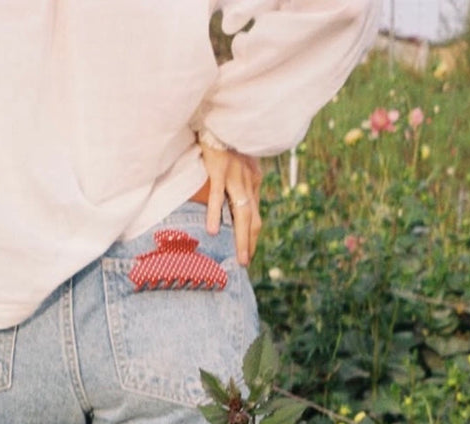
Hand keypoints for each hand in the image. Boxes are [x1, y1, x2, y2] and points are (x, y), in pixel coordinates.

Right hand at [199, 144, 261, 265]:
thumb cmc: (225, 136)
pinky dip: (216, 214)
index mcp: (252, 180)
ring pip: (240, 213)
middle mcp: (248, 180)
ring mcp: (234, 176)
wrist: (221, 113)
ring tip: (240, 258)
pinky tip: (214, 231)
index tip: (249, 252)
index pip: (255, 214)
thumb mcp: (239, 160)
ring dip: (241, 238)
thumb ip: (239, 179)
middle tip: (245, 263)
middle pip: (252, 219)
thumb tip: (235, 199)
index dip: (253, 235)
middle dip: (250, 243)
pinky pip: (217, 196)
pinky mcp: (219, 168)